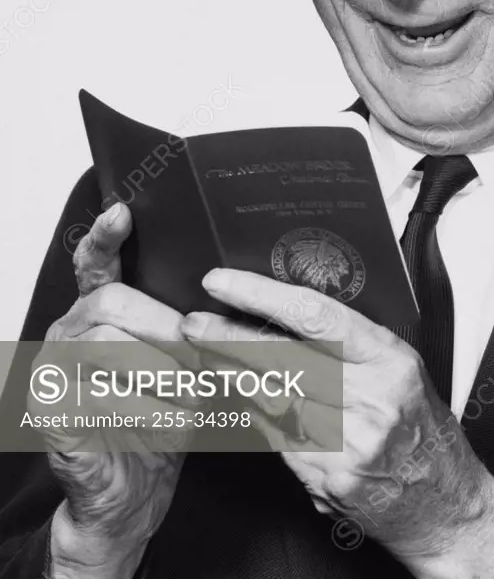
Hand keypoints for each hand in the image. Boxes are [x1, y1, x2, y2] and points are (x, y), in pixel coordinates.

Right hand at [39, 203, 195, 578]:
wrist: (133, 494)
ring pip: (105, 346)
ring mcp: (54, 373)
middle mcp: (69, 332)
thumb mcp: (186, 366)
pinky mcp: (50, 415)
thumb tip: (231, 295)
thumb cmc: (164, 420)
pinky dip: (145, 411)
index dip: (106, 237)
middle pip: (112, 303)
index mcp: (101, 313)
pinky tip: (170, 425)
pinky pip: (98, 398)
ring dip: (160, 370)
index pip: (96, 263)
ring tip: (192, 395)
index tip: (123, 211)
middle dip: (164, 326)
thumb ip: (190, 328)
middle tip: (201, 355)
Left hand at [180, 270, 493, 577]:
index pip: (316, 315)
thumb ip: (352, 345)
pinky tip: (244, 401)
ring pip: (274, 398)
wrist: (447, 505)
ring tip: (205, 357)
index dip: (262, 296)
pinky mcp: (333, 480)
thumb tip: (287, 312)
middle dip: (230, 337)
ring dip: (234, 376)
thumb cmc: (422, 431)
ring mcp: (352, 443)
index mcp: (390, 359)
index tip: (226, 283)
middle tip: (194, 323)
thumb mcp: (402, 371)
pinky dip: (258, 418)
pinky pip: (281, 440)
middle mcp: (373, 398)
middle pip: (283, 357)